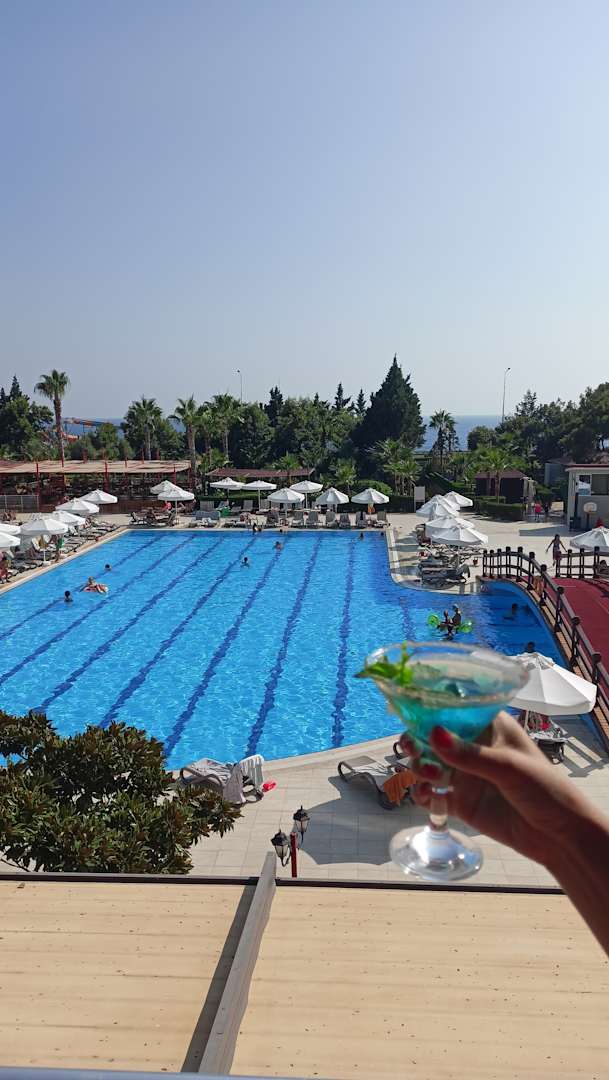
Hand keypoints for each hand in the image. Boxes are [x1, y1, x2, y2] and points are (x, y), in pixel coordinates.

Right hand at [401, 712, 597, 868]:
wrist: (559, 836)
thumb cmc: (545, 790)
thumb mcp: (509, 767)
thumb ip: (469, 754)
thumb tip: (432, 734)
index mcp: (489, 727)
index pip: (453, 710)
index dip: (429, 710)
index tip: (412, 715)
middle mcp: (472, 747)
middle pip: (432, 737)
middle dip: (416, 740)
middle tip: (411, 748)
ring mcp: (464, 775)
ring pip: (427, 764)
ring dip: (419, 767)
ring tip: (430, 776)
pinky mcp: (460, 802)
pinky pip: (431, 794)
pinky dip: (422, 794)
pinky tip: (427, 795)